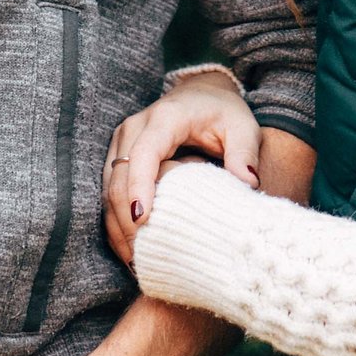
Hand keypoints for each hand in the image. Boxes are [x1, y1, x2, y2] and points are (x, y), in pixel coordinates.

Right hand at [104, 70, 262, 268]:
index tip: (143, 220)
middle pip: (119, 177)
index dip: (140, 187)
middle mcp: (135, 127)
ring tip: (134, 261)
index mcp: (165, 118)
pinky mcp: (118, 156)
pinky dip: (115, 221)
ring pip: (107, 188)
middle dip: (125, 219)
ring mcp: (122, 142)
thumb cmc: (224, 112)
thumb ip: (245, 152)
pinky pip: (108, 191)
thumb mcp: (243, 126)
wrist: (202, 94)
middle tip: (141, 256)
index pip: (144, 154)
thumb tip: (247, 183)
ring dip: (117, 226)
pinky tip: (129, 249)